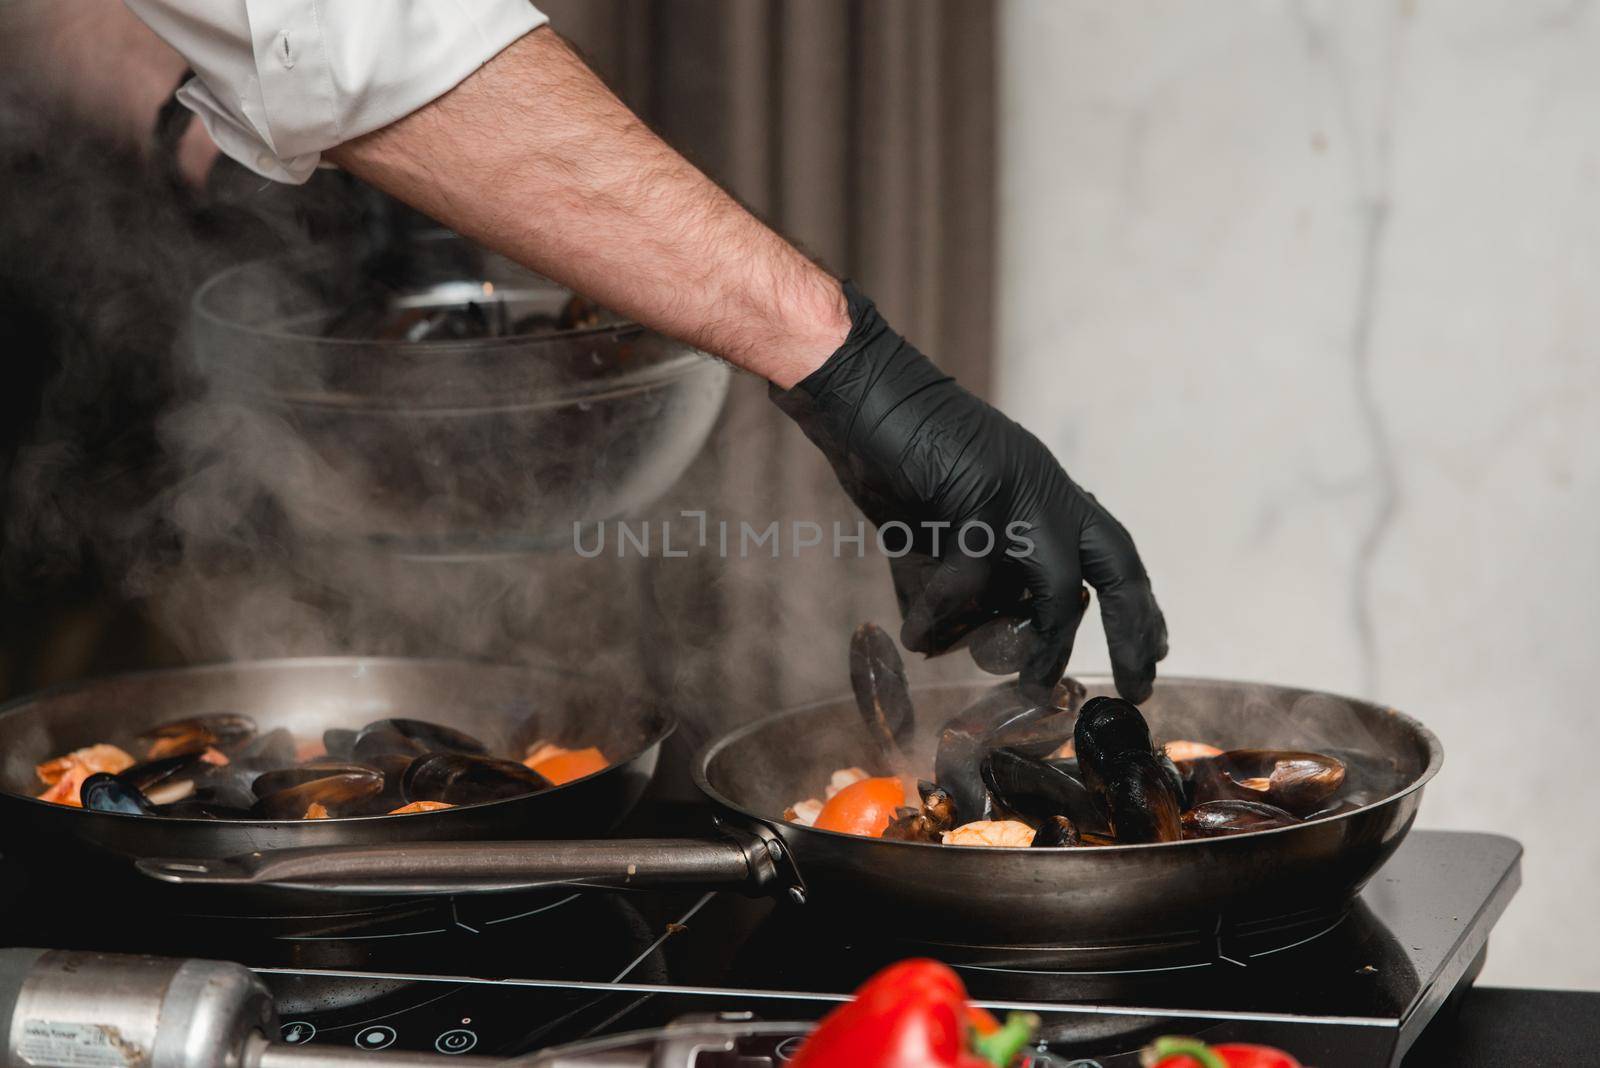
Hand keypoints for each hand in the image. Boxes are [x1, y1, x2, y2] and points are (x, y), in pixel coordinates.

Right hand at [772, 283, 1167, 698]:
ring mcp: (1022, 490)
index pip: (1109, 553)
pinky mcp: (985, 495)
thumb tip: (930, 641)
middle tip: (1138, 686)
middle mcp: (1046, 489)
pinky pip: (971, 582)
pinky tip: (915, 634)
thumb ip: (938, 582)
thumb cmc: (887, 453)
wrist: (859, 391)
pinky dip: (939, 615)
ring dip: (1042, 645)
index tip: (1155, 650)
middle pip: (1116, 566)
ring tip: (1030, 685)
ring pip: (1056, 589)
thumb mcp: (926, 530)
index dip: (1136, 604)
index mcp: (1043, 492)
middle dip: (1133, 629)